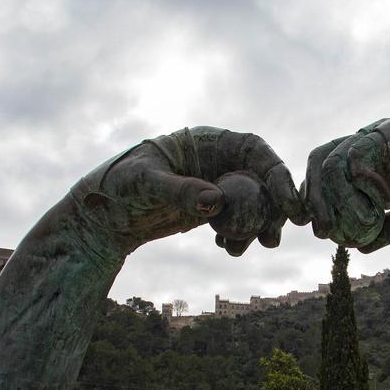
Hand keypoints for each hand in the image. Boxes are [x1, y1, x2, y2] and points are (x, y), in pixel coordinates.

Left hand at [77, 127, 306, 255]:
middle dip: (274, 208)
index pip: (254, 149)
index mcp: (208, 141)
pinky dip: (239, 235)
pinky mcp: (208, 208)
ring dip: (258, 226)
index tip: (287, 201)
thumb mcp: (144, 183)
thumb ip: (179, 190)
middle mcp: (217, 161)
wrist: (103, 214)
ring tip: (247, 248)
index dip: (276, 173)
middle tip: (274, 237)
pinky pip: (237, 219)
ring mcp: (215, 184)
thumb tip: (216, 201)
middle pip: (261, 179)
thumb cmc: (118, 185)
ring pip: (253, 203)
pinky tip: (228, 247)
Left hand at [304, 109, 389, 250]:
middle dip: (315, 197)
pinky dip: (361, 188)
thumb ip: (387, 226)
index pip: (329, 166)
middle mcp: (374, 138)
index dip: (316, 193)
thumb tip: (358, 246)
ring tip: (358, 227)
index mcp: (376, 154)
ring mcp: (381, 133)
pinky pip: (355, 160)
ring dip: (339, 201)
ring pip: (335, 163)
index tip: (317, 228)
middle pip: (322, 159)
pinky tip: (385, 203)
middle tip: (322, 232)